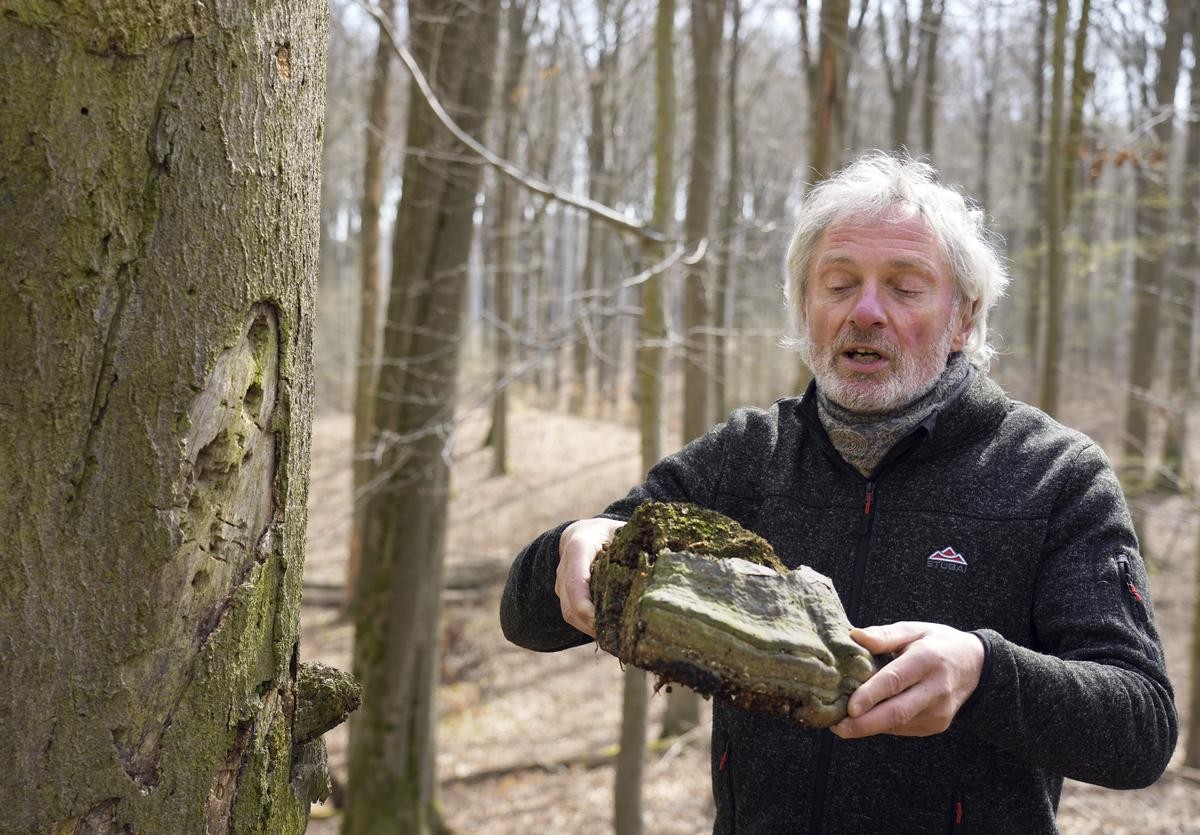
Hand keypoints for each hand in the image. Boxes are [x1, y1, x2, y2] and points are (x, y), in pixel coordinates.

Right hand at [554, 517, 624, 637]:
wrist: (581, 534)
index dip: (584, 601)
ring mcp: (562, 585)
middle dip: (591, 623)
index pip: (576, 578)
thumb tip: (663, 555)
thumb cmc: (607, 533)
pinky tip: (611, 634)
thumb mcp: (621, 530)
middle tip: (618, 637)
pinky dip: (590, 627)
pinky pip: (574, 617)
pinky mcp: (565, 597)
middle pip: (571, 604)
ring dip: (591, 629)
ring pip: (570, 614)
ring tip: (618, 639)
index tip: (599, 618)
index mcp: (579, 548)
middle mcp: (565, 568)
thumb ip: (636, 542)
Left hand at [830, 622, 983, 738]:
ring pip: (897, 724)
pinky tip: (866, 718)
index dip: (871, 695)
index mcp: (927, 659)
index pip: (896, 680)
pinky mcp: (936, 725)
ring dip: (868, 726)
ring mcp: (938, 712)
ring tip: (842, 722)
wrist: (976, 666)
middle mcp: (935, 689)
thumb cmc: (938, 643)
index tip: (849, 707)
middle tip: (837, 726)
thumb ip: (884, 635)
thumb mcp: (914, 629)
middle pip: (897, 712)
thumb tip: (855, 635)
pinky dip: (882, 724)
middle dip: (864, 724)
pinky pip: (902, 728)